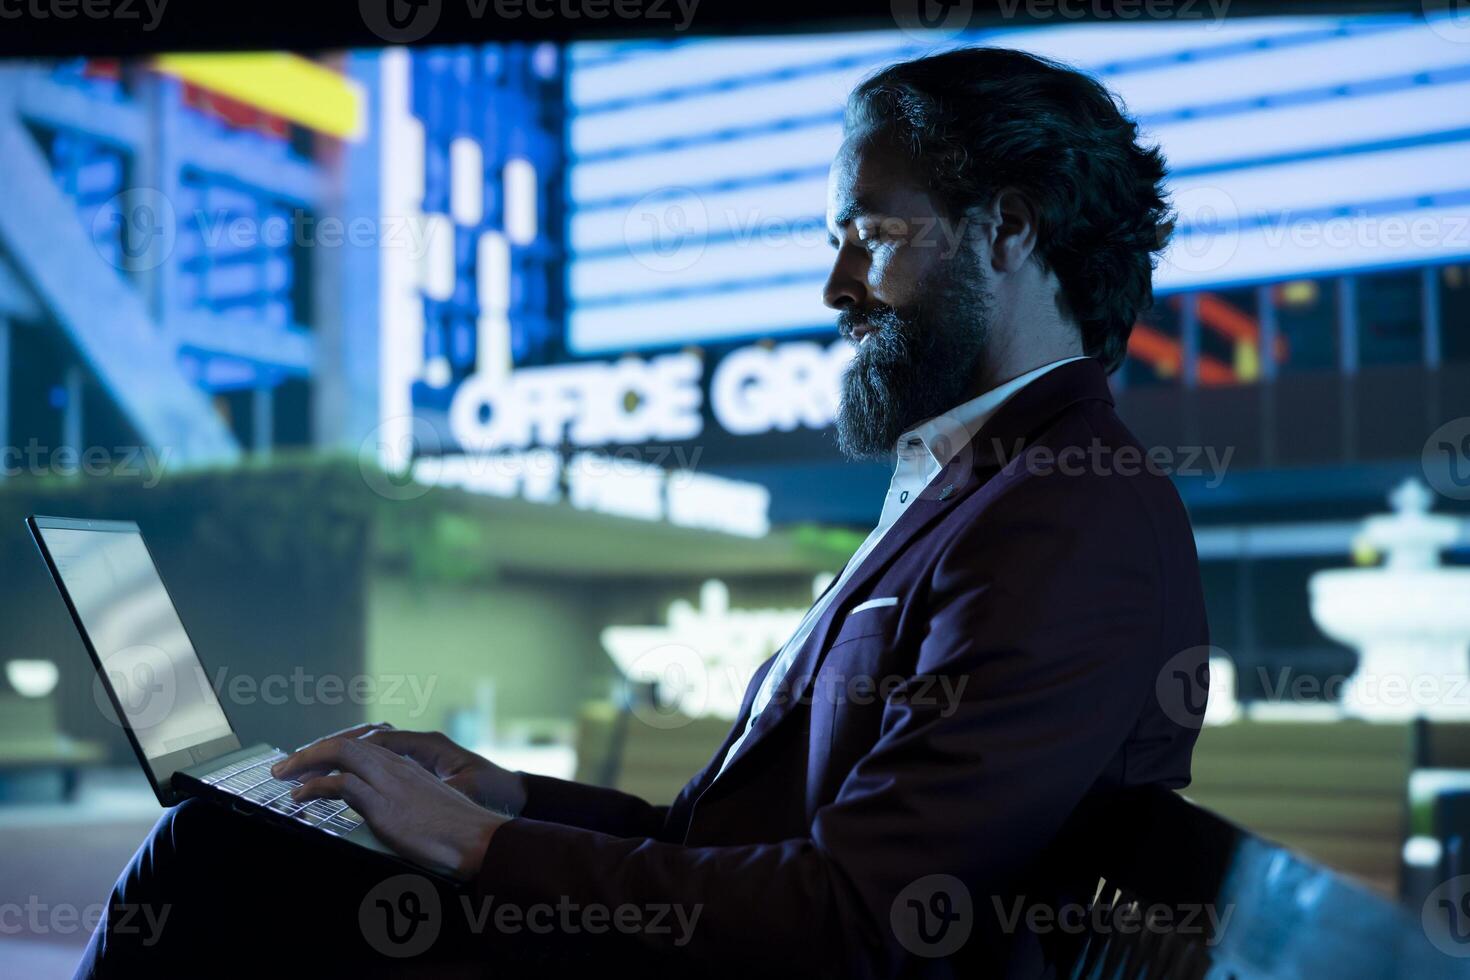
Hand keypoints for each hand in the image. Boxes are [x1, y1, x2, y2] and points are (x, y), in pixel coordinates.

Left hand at [272, 732, 506, 880]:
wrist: (478, 837)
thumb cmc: (458, 830)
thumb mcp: (428, 806)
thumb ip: (405, 800)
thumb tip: (388, 812)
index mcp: (407, 765)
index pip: (362, 746)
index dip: (332, 751)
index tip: (312, 763)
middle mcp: (396, 766)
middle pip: (345, 743)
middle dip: (311, 752)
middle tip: (285, 767)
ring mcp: (389, 782)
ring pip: (339, 754)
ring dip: (305, 762)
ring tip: (283, 776)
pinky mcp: (383, 804)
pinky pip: (340, 785)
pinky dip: (314, 787)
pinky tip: (300, 796)